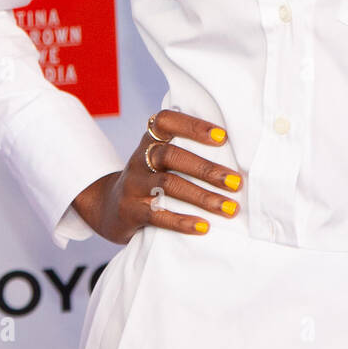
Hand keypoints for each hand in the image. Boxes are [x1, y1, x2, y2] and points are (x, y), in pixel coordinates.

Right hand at [71, 110, 242, 244]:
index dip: (194, 126)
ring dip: (202, 197)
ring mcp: (132, 185)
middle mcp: (139, 159)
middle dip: (207, 169)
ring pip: (167, 186)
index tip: (223, 137)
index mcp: (150, 140)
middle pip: (171, 156)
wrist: (109, 208)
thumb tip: (239, 154)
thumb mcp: (161, 159)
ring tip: (229, 208)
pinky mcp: (129, 211)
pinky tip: (204, 227)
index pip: (166, 121)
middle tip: (236, 182)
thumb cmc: (152, 179)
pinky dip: (182, 221)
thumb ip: (187, 151)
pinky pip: (156, 215)